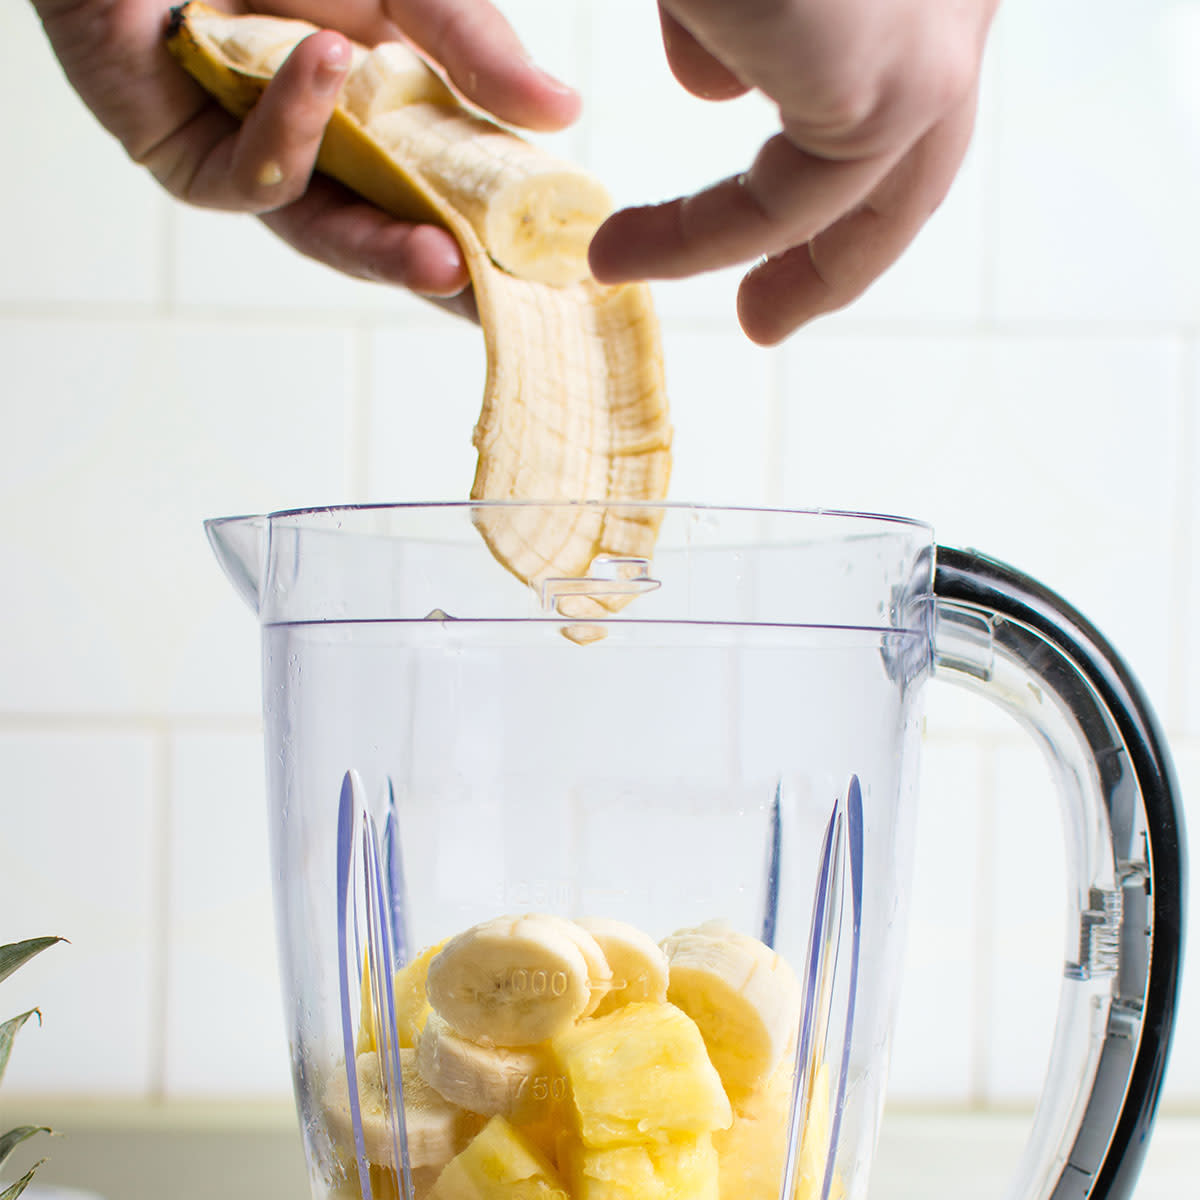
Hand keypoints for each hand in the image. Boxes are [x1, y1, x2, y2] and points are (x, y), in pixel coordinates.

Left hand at [29, 0, 580, 312]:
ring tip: (446, 259)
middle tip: (500, 307)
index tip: (551, 275)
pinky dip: (295, 120)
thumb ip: (475, 50)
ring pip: (328, 235)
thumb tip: (564, 112)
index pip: (448, 195)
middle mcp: (330, 153)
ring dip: (387, 247)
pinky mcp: (194, 165)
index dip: (494, 239)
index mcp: (387, 118)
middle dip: (446, 277)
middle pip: (393, 238)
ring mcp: (264, 165)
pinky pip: (258, 176)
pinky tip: (327, 60)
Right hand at [588, 0, 999, 343]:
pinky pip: (801, 196)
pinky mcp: (890, 79)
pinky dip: (711, 236)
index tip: (763, 229)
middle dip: (838, 247)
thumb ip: (719, 14)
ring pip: (864, 187)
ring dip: (764, 255)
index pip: (896, 85)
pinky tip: (626, 248)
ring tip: (655, 277)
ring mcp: (929, 27)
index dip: (839, 167)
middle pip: (914, 155)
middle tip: (766, 318)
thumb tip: (715, 84)